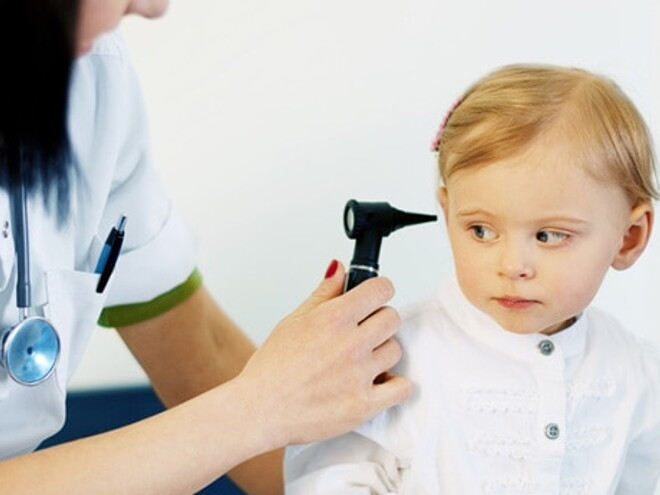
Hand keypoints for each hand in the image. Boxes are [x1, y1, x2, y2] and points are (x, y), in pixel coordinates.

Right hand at [238, 260, 410, 447]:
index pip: (380, 290)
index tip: (376, 296)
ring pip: (395, 350)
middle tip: (364, 331)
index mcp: (333, 319)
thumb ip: (323, 293)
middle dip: (380, 321)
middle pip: (392, 319)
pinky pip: (402, 389)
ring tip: (361, 360)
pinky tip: (378, 383)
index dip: (379, 290)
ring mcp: (359, 375)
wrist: (259, 410)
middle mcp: (350, 344)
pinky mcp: (364, 405)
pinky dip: (394, 385)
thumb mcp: (293, 321)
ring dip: (382, 353)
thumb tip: (339, 269)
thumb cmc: (272, 368)